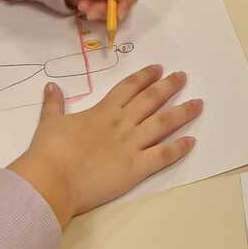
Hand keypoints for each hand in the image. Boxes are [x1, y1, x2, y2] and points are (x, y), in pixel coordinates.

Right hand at [8, 66, 200, 226]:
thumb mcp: (49, 123)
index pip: (128, 88)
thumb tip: (51, 86)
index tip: (158, 68)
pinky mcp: (136, 168)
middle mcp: (122, 124)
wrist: (53, 180)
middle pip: (151, 100)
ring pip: (163, 123)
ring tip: (198, 104)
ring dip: (182, 112)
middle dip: (168, 87)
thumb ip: (53, 105)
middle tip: (183, 77)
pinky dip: (179, 148)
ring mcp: (131, 145)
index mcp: (103, 111)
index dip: (144, 77)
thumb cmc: (49, 152)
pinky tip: (192, 141)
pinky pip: (163, 155)